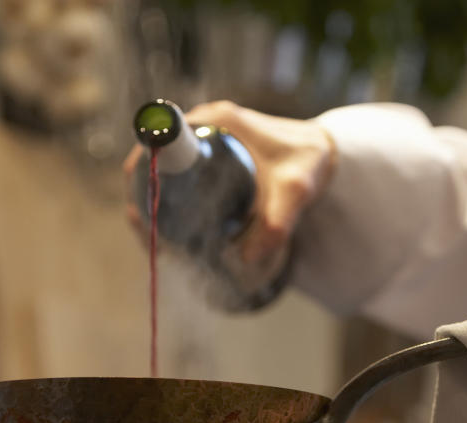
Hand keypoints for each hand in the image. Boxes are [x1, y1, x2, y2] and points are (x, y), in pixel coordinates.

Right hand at [123, 100, 335, 263]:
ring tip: (160, 242)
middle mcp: (205, 123)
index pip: (160, 139)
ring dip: (154, 202)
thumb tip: (248, 259)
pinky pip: (178, 175)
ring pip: (163, 171)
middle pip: (154, 159)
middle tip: (152, 238)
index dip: (142, 172)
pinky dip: (169, 200)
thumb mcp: (297, 191)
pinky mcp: (210, 153)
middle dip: (144, 197)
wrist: (325, 152)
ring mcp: (205, 138)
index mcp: (216, 120)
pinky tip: (170, 231)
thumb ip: (278, 223)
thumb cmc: (310, 162)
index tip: (142, 210)